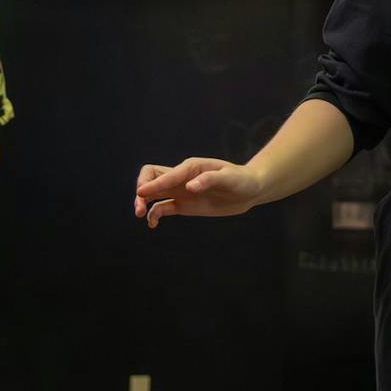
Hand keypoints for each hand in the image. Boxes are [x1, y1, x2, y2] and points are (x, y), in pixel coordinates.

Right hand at [135, 158, 264, 226]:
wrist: (251, 190)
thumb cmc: (242, 180)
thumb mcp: (230, 178)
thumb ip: (210, 180)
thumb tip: (189, 187)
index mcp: (190, 167)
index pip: (165, 174)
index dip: (152, 184)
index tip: (141, 194)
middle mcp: (181, 177)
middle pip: (151, 177)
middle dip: (142, 189)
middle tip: (140, 207)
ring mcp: (181, 191)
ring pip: (154, 193)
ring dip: (143, 202)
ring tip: (142, 215)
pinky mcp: (184, 204)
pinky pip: (163, 208)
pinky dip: (154, 214)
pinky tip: (152, 224)